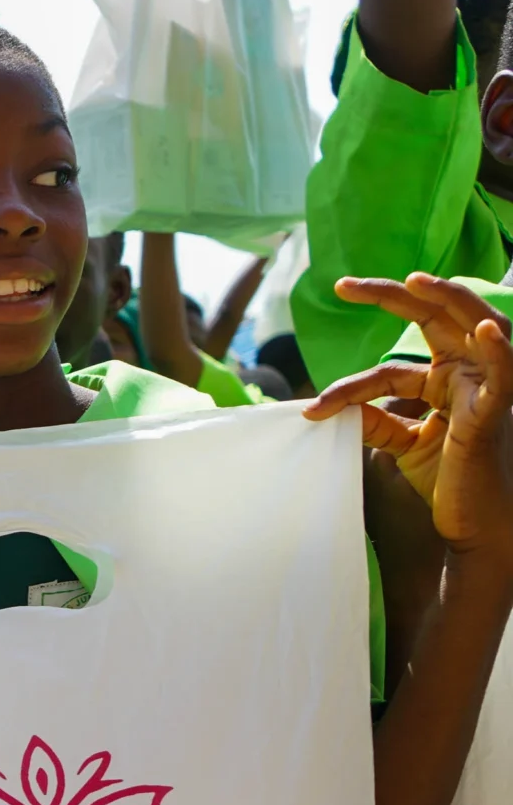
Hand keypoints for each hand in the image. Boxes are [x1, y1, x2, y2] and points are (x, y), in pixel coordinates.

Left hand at [309, 275, 512, 568]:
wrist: (477, 525)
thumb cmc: (449, 482)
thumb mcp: (404, 444)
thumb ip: (377, 421)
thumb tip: (334, 408)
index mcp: (446, 381)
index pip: (391, 367)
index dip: (349, 384)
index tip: (311, 407)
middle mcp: (468, 375)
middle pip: (435, 319)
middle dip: (393, 295)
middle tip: (344, 286)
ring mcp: (486, 387)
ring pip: (475, 326)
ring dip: (448, 298)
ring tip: (415, 279)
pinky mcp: (498, 410)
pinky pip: (505, 372)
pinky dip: (498, 348)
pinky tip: (483, 329)